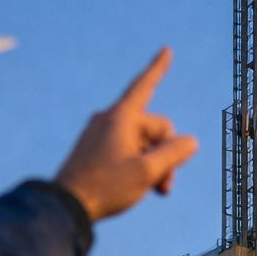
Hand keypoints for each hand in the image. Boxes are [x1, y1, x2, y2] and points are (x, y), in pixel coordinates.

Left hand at [54, 47, 198, 220]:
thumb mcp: (148, 171)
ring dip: (155, 163)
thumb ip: (174, 153)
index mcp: (121, 117)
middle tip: (165, 185)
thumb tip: (190, 141)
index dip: (158, 68)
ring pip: (142, 141)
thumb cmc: (106, 186)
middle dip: (167, 153)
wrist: (65, 206)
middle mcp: (109, 119)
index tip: (166, 49)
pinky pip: (126, 148)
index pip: (144, 85)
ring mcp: (100, 134)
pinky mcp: (95, 149)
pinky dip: (139, 163)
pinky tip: (141, 186)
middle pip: (154, 127)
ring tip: (157, 191)